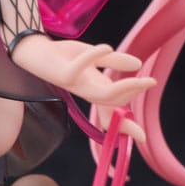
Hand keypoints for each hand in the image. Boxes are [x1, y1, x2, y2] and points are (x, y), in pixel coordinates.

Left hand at [10, 33, 154, 141]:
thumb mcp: (93, 55)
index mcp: (94, 88)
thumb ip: (114, 61)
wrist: (33, 49)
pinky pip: (80, 69)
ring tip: (140, 78)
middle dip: (132, 95)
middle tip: (151, 83)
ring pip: (101, 95)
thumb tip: (137, 66)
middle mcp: (85, 90)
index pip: (113, 109)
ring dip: (123, 88)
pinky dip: (94, 57)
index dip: (127, 125)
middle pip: (111, 103)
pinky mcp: (62, 75)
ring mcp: (74, 85)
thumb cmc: (63, 55)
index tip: (142, 138)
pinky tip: (107, 46)